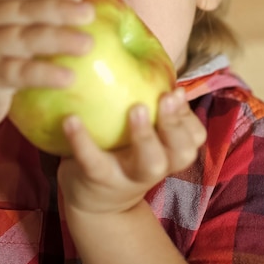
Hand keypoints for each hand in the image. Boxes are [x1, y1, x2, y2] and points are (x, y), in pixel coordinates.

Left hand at [58, 87, 205, 215]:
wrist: (96, 206)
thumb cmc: (122, 156)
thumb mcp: (143, 137)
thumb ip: (150, 108)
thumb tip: (145, 57)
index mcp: (168, 152)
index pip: (192, 137)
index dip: (188, 117)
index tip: (177, 91)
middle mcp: (155, 166)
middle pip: (180, 151)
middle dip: (175, 124)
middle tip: (165, 98)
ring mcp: (128, 176)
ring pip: (150, 162)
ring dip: (146, 135)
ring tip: (135, 109)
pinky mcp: (98, 179)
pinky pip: (93, 161)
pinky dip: (82, 141)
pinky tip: (70, 119)